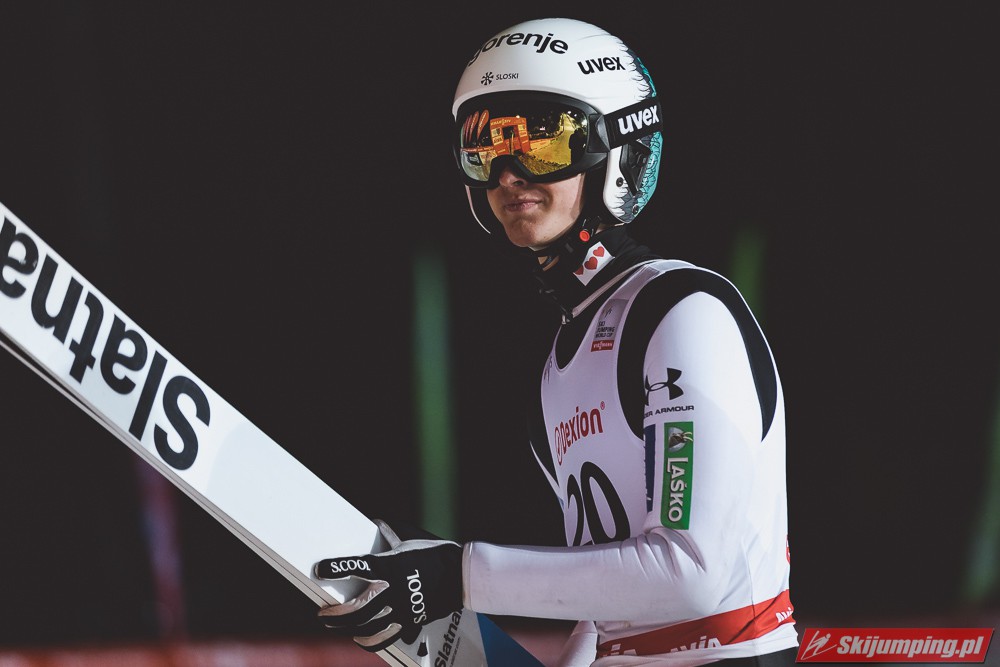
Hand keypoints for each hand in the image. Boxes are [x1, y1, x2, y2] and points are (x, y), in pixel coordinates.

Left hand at [314, 519, 462, 651]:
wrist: (461, 575)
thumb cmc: (435, 554)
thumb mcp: (411, 540)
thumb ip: (391, 534)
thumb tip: (377, 522)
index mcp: (390, 566)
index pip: (356, 566)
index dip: (336, 568)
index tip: (320, 569)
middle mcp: (392, 590)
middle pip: (356, 609)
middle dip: (335, 615)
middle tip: (323, 615)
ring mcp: (401, 608)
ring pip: (367, 627)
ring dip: (347, 629)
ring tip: (336, 626)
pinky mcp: (410, 621)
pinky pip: (386, 637)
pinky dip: (370, 641)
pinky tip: (360, 638)